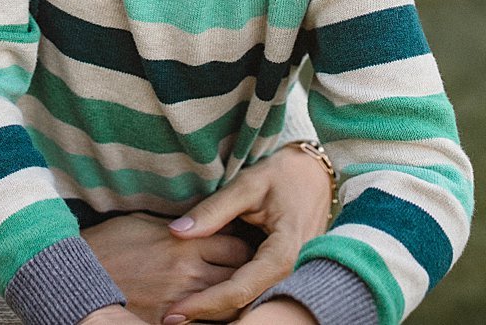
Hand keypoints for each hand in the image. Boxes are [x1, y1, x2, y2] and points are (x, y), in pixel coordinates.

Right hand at [83, 213, 250, 323]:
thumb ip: (178, 228)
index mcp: (185, 243)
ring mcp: (179, 300)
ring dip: (232, 297)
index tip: (240, 246)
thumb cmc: (109, 243)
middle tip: (243, 269)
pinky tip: (209, 310)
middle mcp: (188, 272)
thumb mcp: (144, 222)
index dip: (242, 245)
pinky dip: (211, 319)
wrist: (77, 275)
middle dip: (244, 271)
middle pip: (239, 273)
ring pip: (228, 304)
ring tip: (231, 291)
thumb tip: (202, 224)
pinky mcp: (166, 322)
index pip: (237, 245)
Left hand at [160, 145, 332, 323]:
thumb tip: (177, 232)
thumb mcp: (248, 185)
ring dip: (217, 311)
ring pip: (251, 305)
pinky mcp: (283, 275)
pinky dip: (229, 300)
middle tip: (170, 316)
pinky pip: (256, 295)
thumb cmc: (283, 176)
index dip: (205, 303)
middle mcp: (290, 273)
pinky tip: (202, 300)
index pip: (240, 290)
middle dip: (208, 314)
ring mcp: (289, 277)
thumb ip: (213, 210)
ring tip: (181, 311)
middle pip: (245, 306)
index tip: (174, 311)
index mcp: (284, 254)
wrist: (314, 176)